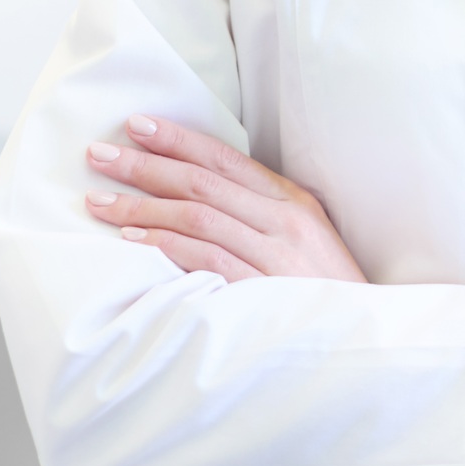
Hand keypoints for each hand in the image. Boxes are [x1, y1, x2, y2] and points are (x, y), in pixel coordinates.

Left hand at [85, 115, 366, 284]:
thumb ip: (262, 216)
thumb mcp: (305, 240)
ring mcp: (274, 255)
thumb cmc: (326, 293)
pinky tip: (132, 241)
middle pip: (202, 182)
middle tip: (100, 156)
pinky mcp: (263, 292)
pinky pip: (204, 261)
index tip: (137, 125)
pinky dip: (165, 246)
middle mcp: (284, 220)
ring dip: (142, 206)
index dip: (178, 139)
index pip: (225, 159)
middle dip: (146, 165)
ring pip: (196, 217)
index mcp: (293, 201)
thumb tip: (202, 196)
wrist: (364, 340)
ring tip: (100, 201)